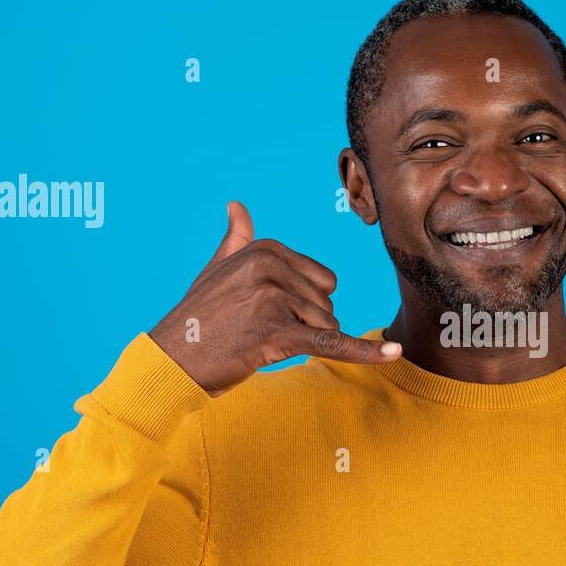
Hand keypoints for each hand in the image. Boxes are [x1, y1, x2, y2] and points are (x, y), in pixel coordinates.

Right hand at [148, 201, 401, 395]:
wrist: (172, 359)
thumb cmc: (198, 318)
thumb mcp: (216, 270)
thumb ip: (235, 240)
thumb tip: (237, 206)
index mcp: (266, 249)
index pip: (324, 280)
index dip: (303, 305)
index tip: (264, 312)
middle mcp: (270, 267)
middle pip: (326, 304)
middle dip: (302, 325)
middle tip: (257, 331)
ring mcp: (273, 299)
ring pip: (326, 326)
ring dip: (299, 343)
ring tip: (257, 342)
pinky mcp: (277, 333)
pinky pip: (331, 343)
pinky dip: (364, 353)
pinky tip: (392, 354)